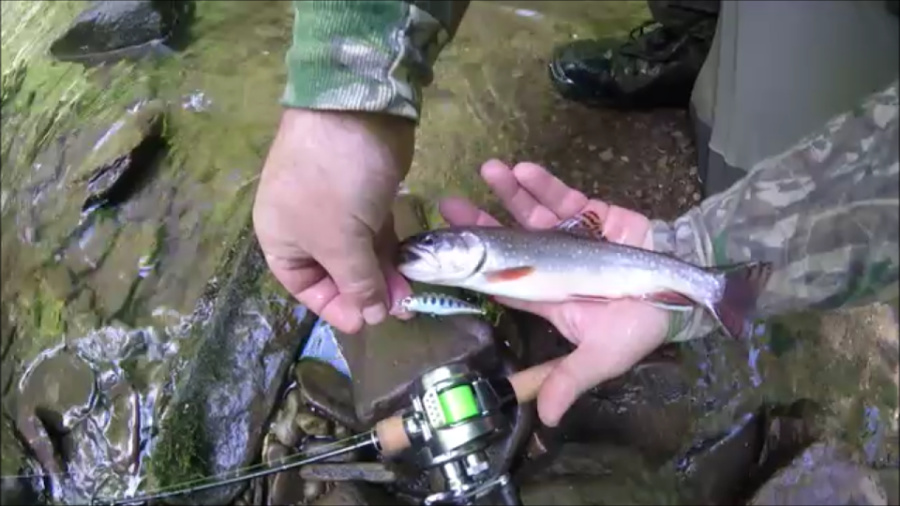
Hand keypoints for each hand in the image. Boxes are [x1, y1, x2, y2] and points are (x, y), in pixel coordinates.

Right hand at [253, 109, 414, 333]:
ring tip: (411, 299)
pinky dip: (392, 254)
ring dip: (384, 278)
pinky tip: (412, 272)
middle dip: (366, 295)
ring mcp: (340, 210)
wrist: (357, 112)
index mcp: (280, 239)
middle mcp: (306, 228)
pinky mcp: (369, 197)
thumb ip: (357, 283)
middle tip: (399, 311)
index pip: (304, 287)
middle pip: (336, 274)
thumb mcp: (338, 241)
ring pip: (361, 256)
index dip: (333, 307)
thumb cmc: (332, 182)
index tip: (366, 323)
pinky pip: (378, 236)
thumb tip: (371, 318)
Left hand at [439, 160, 670, 426]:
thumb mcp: (604, 355)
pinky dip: (545, 184)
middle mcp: (551, 263)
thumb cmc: (640, 323)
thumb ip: (571, 378)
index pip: (502, 281)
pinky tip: (524, 169)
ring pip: (532, 213)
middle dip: (480, 222)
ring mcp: (570, 235)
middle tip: (450, 204)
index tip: (446, 248)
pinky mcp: (592, 213)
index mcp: (547, 296)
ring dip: (509, 193)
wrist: (682, 287)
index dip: (475, 266)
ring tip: (488, 170)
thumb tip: (546, 418)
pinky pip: (564, 196)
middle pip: (508, 241)